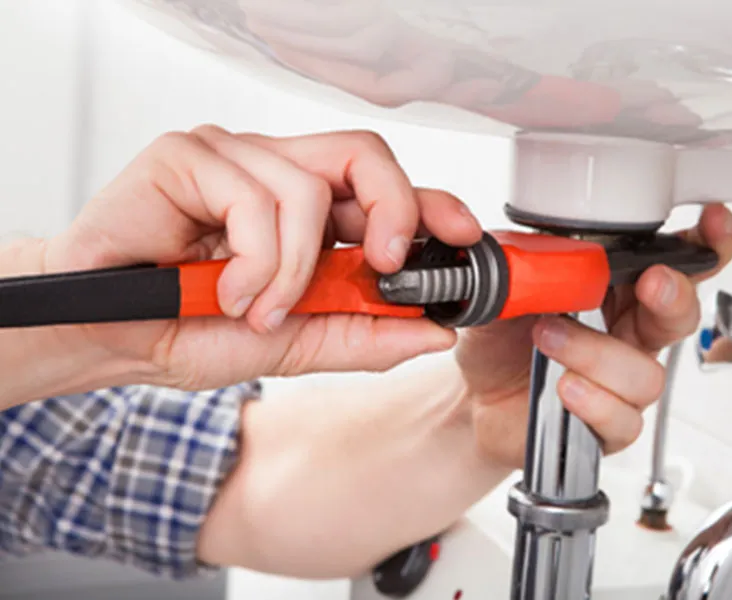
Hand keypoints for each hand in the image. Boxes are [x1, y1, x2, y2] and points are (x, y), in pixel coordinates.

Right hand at [44, 127, 481, 390]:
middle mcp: (274, 174)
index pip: (381, 186)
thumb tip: (433, 330)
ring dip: (292, 271)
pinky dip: (253, 260)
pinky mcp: (188, 155)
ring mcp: (231, 158)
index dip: (431, 203)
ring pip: (308, 188)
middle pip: (363, 155)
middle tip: (384, 261)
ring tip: (257, 310)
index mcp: (305, 213)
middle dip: (392, 208)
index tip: (464, 235)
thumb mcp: (294, 344)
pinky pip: (253, 196)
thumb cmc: (188, 328)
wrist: (104, 333)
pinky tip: (225, 290)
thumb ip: (361, 335)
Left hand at [456, 204, 731, 459]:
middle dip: (674, 297)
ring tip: (547, 339)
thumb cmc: (498, 342)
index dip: (700, 246)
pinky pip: (624, 419)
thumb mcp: (504, 293)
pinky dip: (594, 401)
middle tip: (653, 284)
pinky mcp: (606, 425)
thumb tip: (546, 246)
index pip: (669, 266)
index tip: (711, 226)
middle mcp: (626, 337)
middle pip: (680, 317)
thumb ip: (528, 266)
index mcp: (612, 295)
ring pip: (646, 373)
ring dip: (596, 353)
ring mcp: (619, 384)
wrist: (472, 397)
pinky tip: (564, 387)